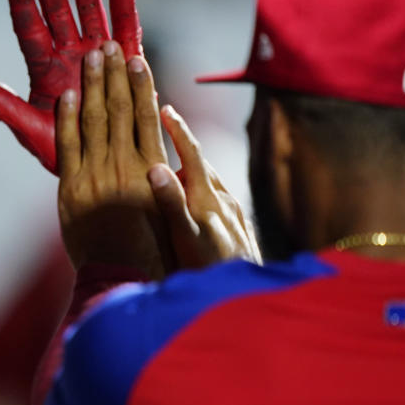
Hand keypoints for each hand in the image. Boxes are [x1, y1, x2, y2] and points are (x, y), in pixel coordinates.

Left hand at [0, 0, 142, 173]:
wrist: (102, 170)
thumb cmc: (64, 153)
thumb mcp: (29, 129)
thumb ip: (1, 105)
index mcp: (45, 71)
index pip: (30, 29)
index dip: (22, 3)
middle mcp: (70, 57)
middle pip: (58, 13)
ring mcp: (99, 57)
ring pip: (89, 13)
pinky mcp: (127, 62)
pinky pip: (126, 29)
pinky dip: (123, 5)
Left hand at [56, 40, 168, 276]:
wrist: (117, 278)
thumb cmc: (149, 250)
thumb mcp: (166, 211)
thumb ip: (161, 179)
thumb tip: (160, 156)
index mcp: (151, 170)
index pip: (147, 117)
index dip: (142, 84)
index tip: (138, 58)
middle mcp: (125, 167)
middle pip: (121, 110)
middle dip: (116, 74)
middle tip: (111, 44)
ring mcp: (96, 176)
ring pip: (95, 120)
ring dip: (93, 85)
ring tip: (92, 56)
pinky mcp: (71, 189)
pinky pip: (67, 146)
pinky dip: (67, 119)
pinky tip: (68, 95)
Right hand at [148, 107, 261, 268]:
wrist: (246, 297)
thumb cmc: (210, 271)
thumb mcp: (186, 237)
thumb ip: (172, 202)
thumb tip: (157, 167)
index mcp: (208, 198)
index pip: (192, 153)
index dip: (178, 129)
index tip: (166, 107)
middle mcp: (224, 201)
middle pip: (203, 166)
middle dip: (185, 148)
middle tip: (166, 133)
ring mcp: (234, 215)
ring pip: (212, 184)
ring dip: (194, 173)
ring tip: (177, 169)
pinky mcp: (239, 229)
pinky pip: (219, 201)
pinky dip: (204, 194)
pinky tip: (199, 205)